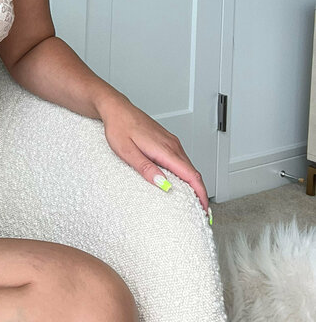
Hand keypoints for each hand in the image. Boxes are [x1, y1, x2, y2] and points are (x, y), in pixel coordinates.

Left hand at [97, 94, 209, 214]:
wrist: (116, 109)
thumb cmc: (119, 127)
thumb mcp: (127, 152)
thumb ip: (146, 168)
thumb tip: (163, 184)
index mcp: (165, 149)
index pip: (191, 175)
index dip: (201, 194)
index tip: (204, 209)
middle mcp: (172, 145)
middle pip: (194, 173)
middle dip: (200, 193)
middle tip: (201, 212)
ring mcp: (171, 142)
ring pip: (189, 166)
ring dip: (194, 184)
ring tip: (193, 201)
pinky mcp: (167, 141)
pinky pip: (182, 160)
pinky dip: (186, 174)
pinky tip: (182, 182)